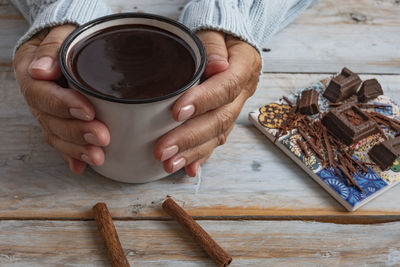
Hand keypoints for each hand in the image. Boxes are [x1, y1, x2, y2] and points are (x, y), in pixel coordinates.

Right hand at [13, 25, 109, 173]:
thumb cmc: (66, 38)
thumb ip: (52, 49)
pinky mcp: (58, 122)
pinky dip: (71, 155)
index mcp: (32, 74)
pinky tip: (80, 167)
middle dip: (77, 132)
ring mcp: (46, 113)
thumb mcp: (60, 34)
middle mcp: (37, 98)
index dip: (64, 105)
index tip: (88, 112)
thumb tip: (41, 70)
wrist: (63, 47)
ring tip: (97, 157)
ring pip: (56, 136)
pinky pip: (61, 142)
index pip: (43, 93)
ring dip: (76, 149)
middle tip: (102, 138)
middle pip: (51, 121)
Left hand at [154, 30, 260, 176]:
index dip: (203, 101)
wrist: (230, 45)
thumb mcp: (215, 31)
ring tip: (169, 164)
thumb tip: (217, 66)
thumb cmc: (218, 36)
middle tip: (163, 149)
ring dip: (192, 152)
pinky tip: (188, 170)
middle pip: (219, 119)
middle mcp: (243, 93)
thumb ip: (213, 46)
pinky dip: (201, 156)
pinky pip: (215, 140)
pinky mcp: (225, 119)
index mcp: (245, 67)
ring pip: (217, 135)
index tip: (176, 112)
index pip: (226, 87)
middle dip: (190, 137)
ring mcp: (235, 109)